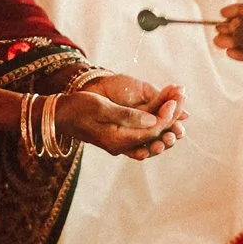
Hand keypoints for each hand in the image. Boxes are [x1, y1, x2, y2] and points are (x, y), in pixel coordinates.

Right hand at [57, 83, 183, 159]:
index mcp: (118, 140)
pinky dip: (155, 121)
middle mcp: (122, 146)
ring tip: (178, 103)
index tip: (176, 99)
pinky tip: (164, 110)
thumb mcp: (102, 108)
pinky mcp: (118, 137)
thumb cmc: (77, 108)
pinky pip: (143, 133)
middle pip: (155, 134)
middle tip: (183, 98)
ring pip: (151, 134)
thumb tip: (154, 120)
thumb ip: (128, 116)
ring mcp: (120, 143)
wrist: (59, 115)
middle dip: (171, 116)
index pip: (152, 131)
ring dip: (166, 119)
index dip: (167, 115)